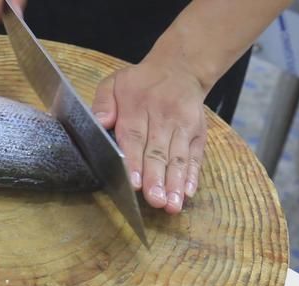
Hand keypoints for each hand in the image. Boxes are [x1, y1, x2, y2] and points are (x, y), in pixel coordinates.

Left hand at [93, 60, 207, 213]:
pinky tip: (189, 192)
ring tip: (173, 205)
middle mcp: (162, 118)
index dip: (135, 162)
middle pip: (158, 152)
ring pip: (178, 157)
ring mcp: (183, 126)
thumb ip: (103, 102)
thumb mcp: (114, 82)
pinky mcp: (197, 133)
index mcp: (137, 108)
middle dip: (157, 179)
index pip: (134, 138)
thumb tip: (100, 122)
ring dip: (176, 183)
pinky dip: (193, 175)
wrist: (180, 68)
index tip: (135, 182)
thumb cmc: (139, 82)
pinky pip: (196, 156)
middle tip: (156, 201)